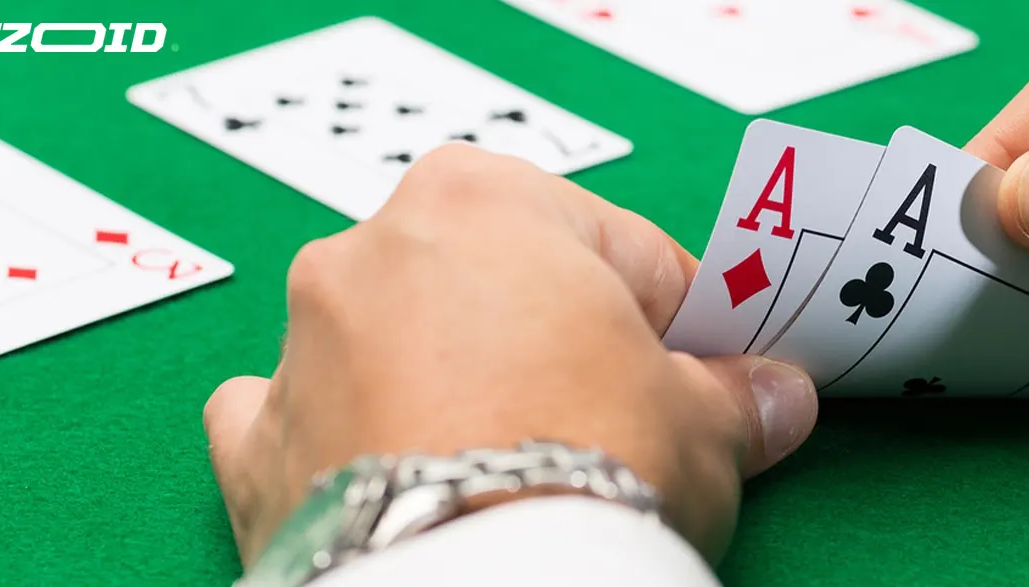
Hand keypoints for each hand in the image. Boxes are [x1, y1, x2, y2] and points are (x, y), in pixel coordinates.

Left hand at [200, 144, 818, 566]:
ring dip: (445, 383)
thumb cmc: (589, 470)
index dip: (675, 320)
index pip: (622, 251)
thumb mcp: (703, 425)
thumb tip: (775, 398)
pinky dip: (342, 443)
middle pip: (499, 288)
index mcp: (486, 199)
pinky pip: (300, 421)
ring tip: (510, 467)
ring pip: (396, 343)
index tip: (700, 371)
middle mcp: (374, 249)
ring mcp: (301, 347)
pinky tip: (399, 480)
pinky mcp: (253, 446)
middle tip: (613, 424)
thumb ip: (735, 395)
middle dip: (553, 344)